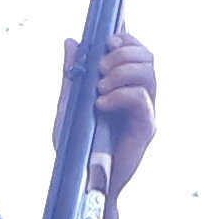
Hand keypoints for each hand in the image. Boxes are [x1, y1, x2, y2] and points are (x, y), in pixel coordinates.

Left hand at [68, 27, 156, 191]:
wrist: (82, 181)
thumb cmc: (77, 147)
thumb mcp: (69, 104)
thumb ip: (72, 74)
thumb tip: (72, 42)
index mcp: (124, 86)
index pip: (136, 51)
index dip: (127, 37)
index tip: (108, 39)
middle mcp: (140, 96)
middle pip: (147, 56)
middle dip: (123, 52)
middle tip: (100, 67)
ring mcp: (145, 112)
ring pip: (149, 74)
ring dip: (122, 72)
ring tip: (100, 87)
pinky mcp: (146, 128)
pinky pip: (142, 100)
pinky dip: (121, 95)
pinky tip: (102, 104)